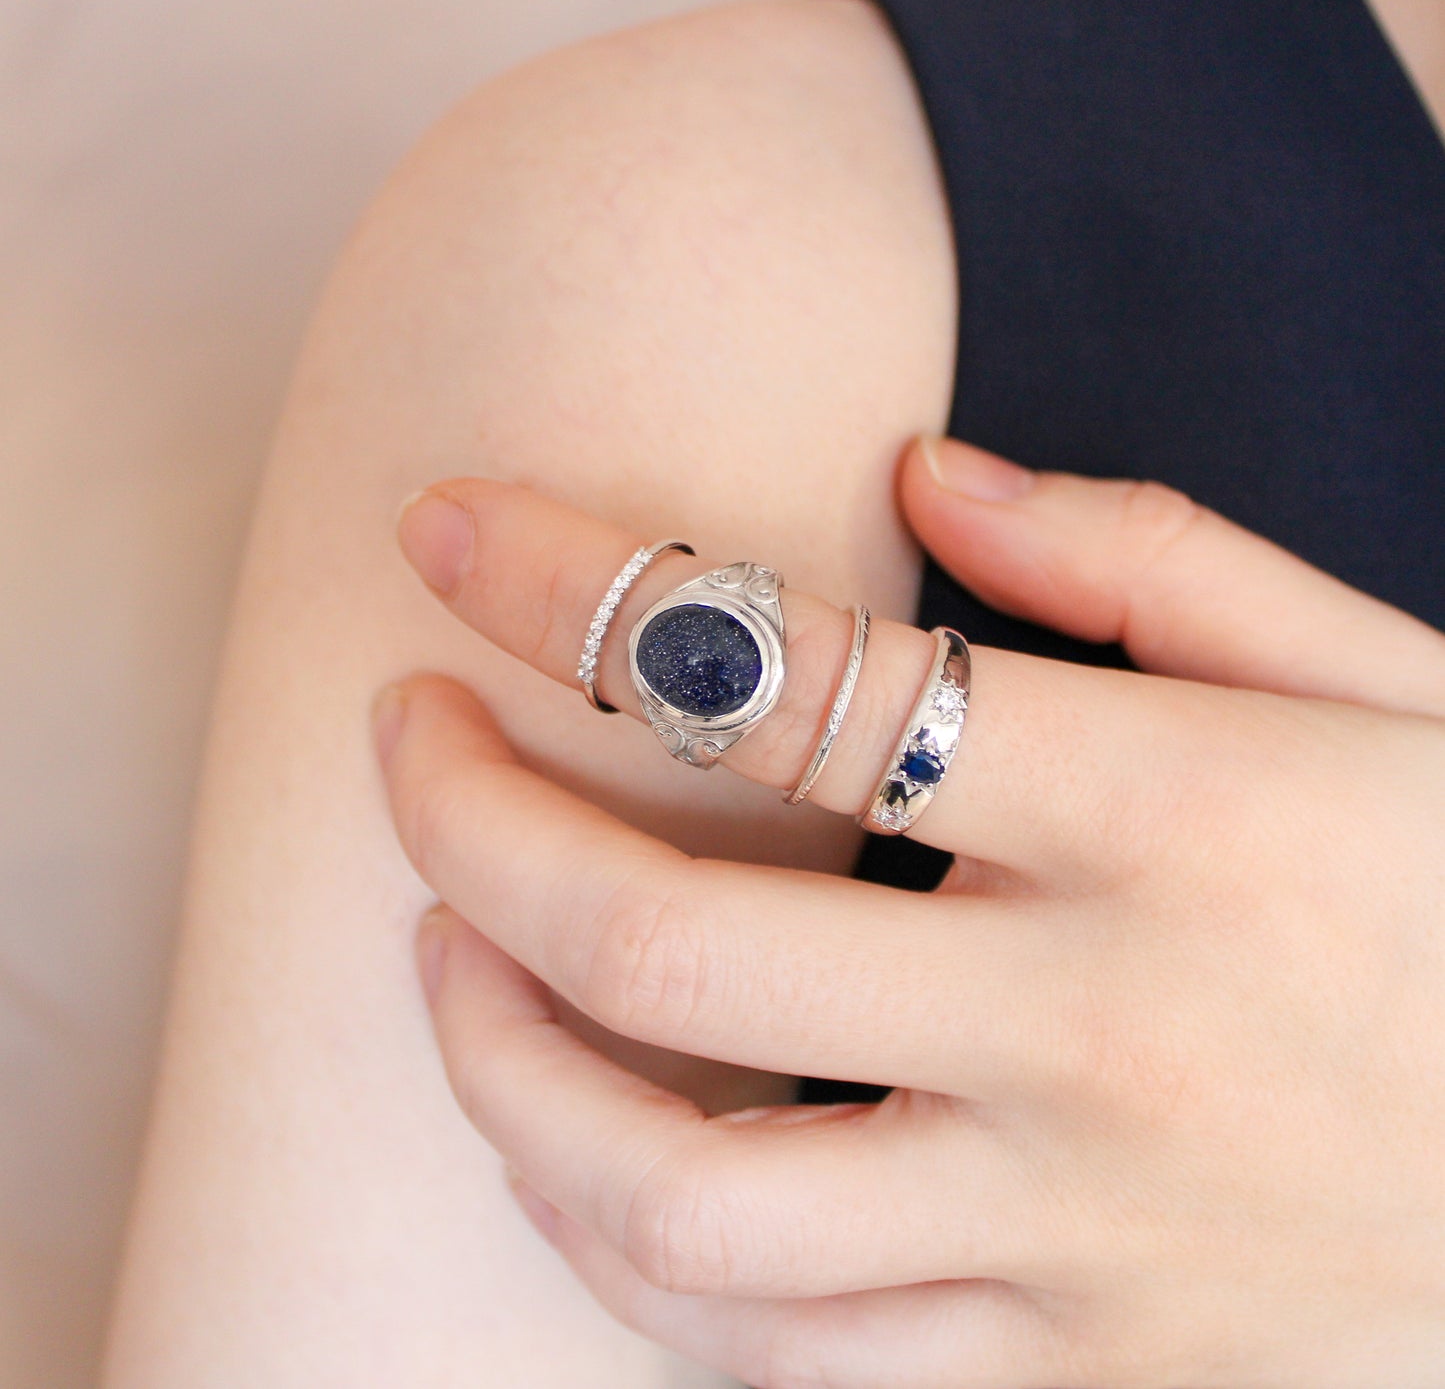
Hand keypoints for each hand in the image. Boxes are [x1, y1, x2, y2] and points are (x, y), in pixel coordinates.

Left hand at [374, 439, 1444, 1386]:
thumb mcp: (1398, 685)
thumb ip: (1157, 560)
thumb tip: (930, 474)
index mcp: (1179, 821)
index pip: (786, 680)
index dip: (574, 586)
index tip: (451, 536)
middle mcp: (1103, 1040)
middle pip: (668, 945)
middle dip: (470, 821)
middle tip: (409, 742)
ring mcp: (1082, 1246)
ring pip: (677, 1201)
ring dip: (498, 1066)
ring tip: (449, 952)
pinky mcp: (1081, 1385)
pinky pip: (777, 1359)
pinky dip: (623, 1251)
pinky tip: (579, 1150)